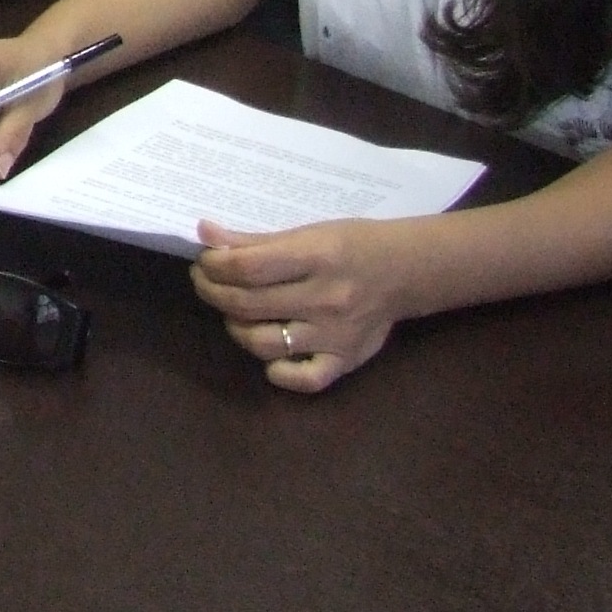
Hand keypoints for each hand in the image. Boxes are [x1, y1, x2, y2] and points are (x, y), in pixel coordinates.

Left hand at [189, 217, 422, 393]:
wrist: (406, 270)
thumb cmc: (351, 244)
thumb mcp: (307, 231)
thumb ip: (255, 240)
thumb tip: (205, 234)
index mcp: (316, 257)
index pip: (247, 267)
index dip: (214, 265)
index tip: (205, 261)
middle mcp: (325, 298)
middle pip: (248, 304)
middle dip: (213, 292)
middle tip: (206, 282)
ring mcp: (335, 335)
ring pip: (264, 344)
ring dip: (236, 328)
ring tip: (235, 313)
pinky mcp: (345, 361)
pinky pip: (303, 379)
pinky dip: (279, 371)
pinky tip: (271, 354)